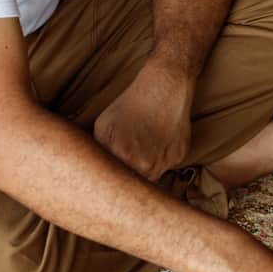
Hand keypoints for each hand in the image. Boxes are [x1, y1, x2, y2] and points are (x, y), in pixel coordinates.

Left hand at [93, 57, 193, 180]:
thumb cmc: (131, 104)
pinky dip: (160, 159)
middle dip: (127, 176)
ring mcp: (164, 163)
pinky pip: (166, 167)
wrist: (164, 87)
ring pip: (150, 178)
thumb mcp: (103, 126)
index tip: (109, 174)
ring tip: (141, 147)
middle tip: (125, 158)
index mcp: (122, 157)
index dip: (111, 180)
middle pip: (133, 184)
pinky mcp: (178, 157)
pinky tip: (156, 141)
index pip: (114, 184)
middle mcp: (145, 165)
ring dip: (144, 169)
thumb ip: (98, 152)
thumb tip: (94, 172)